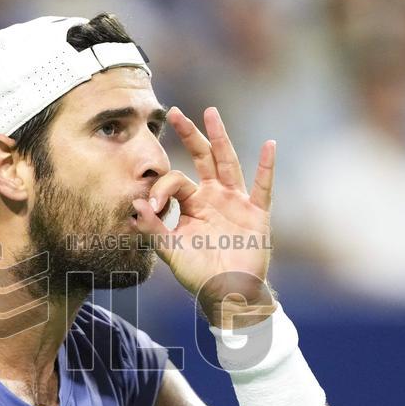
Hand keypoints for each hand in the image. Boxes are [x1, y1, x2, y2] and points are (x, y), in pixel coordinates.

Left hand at [132, 106, 276, 328]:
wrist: (225, 294)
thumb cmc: (198, 273)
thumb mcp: (170, 250)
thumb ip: (153, 228)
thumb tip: (135, 204)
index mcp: (193, 203)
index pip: (176, 180)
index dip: (162, 188)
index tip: (153, 206)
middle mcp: (215, 197)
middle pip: (202, 158)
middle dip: (190, 135)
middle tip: (175, 111)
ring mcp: (237, 202)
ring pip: (227, 163)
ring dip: (219, 138)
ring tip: (211, 113)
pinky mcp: (256, 214)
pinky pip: (263, 188)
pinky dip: (266, 167)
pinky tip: (269, 145)